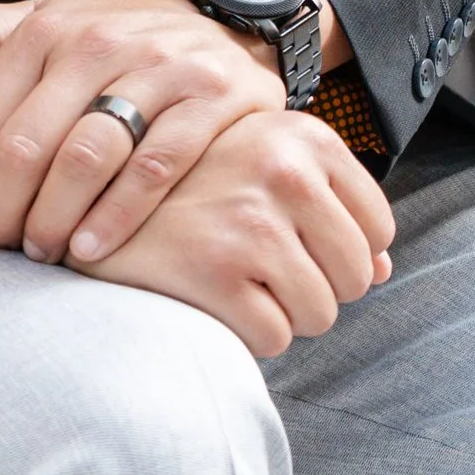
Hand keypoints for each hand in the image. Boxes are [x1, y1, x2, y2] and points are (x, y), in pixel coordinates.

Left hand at [0, 0, 285, 264]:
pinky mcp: (209, 98)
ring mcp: (158, 70)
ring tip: (42, 251)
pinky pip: (155, 167)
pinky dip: (116, 215)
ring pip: (86, 158)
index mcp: (50, 27)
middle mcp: (100, 43)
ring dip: (53, 218)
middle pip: (27, 145)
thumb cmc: (116, 36)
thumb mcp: (49, 17)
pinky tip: (90, 247)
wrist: (221, 24)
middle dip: (1, 210)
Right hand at [84, 107, 394, 357]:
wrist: (91, 197)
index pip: (377, 228)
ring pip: (321, 313)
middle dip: (318, 289)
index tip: (301, 249)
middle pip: (354, 276)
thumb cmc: (189, 185)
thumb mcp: (262, 167)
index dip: (345, 253)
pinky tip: (215, 302)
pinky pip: (275, 338)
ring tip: (239, 284)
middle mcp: (285, 171)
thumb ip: (329, 207)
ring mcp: (251, 222)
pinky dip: (251, 335)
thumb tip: (384, 270)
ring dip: (285, 315)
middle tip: (265, 274)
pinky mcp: (217, 273)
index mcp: (305, 137)